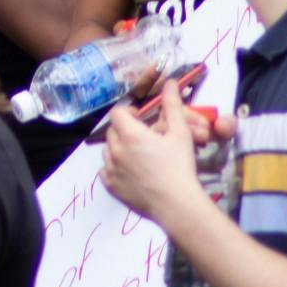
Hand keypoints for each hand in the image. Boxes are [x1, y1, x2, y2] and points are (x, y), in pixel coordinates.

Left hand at [99, 81, 208, 219]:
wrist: (177, 204)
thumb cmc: (180, 167)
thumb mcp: (180, 133)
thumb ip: (172, 105)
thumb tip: (170, 82)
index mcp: (130, 134)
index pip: (117, 113)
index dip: (128, 112)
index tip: (141, 118)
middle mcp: (115, 150)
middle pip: (113, 130)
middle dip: (125, 129)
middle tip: (143, 136)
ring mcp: (111, 169)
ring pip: (108, 150)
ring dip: (119, 147)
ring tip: (138, 154)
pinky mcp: (111, 187)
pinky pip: (106, 170)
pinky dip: (114, 167)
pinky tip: (131, 171)